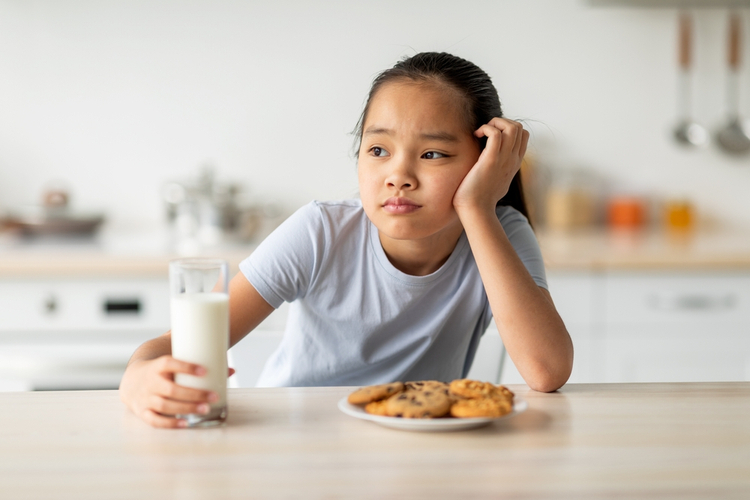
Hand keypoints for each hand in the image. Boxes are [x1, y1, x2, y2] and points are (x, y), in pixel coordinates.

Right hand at [119, 355, 234, 428]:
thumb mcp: (175, 364)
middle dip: (194, 394)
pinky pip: (156, 420)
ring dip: (187, 408)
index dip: (186, 367)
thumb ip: (199, 366)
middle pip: (171, 389)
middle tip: (214, 396)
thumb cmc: (163, 371)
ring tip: (206, 409)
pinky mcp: (143, 412)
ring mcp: (146, 399)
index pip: (169, 363)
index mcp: (157, 366)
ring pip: (165, 406)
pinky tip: (186, 423)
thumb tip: (230, 370)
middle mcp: (150, 382)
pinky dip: (170, 423)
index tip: (204, 371)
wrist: (132, 381)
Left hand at [453, 117, 528, 214]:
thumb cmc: (481, 199)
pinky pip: (495, 133)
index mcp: (514, 163)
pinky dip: (486, 128)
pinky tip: (476, 135)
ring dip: (495, 122)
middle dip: (502, 122)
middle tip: (486, 132)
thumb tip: (494, 167)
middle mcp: (513, 160)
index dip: (509, 128)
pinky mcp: (491, 160)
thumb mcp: (497, 182)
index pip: (524, 136)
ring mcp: (504, 159)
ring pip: (512, 127)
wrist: (476, 211)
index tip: (492, 135)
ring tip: (482, 132)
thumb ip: (500, 171)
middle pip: (520, 128)